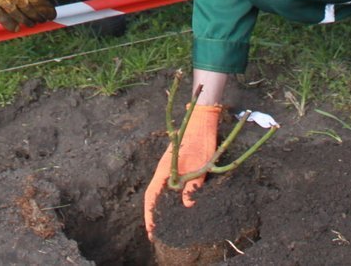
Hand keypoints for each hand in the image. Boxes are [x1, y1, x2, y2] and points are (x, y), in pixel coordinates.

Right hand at [0, 0, 56, 30]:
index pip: (40, 4)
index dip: (48, 11)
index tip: (52, 14)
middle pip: (31, 12)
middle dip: (40, 17)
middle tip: (44, 19)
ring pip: (18, 16)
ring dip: (27, 22)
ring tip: (33, 22)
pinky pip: (0, 17)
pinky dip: (8, 24)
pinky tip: (16, 28)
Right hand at [143, 102, 220, 236]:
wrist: (201, 119)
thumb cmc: (201, 141)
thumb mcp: (200, 166)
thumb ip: (193, 187)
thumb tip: (186, 205)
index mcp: (164, 170)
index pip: (151, 197)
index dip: (149, 215)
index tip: (150, 232)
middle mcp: (164, 169)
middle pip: (154, 195)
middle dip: (153, 213)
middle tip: (157, 232)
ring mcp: (170, 165)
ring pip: (162, 189)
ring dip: (161, 205)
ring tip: (166, 221)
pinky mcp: (177, 162)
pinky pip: (170, 182)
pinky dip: (170, 195)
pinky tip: (177, 201)